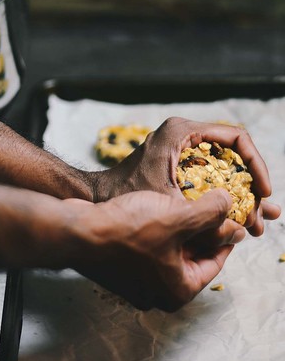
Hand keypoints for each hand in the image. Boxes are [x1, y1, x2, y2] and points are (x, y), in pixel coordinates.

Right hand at [70, 186, 241, 311]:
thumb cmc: (125, 230)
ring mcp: (136, 281)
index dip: (226, 233)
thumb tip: (229, 205)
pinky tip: (154, 206)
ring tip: (182, 200)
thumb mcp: (177, 217)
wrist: (76, 230)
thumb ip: (210, 213)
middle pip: (192, 256)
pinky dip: (157, 229)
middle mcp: (157, 292)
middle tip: (207, 203)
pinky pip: (149, 248)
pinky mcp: (120, 266)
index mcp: (177, 290)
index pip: (215, 261)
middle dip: (200, 228)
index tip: (230, 214)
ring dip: (178, 226)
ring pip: (169, 250)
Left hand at [92, 117, 280, 236]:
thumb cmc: (125, 196)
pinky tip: (237, 221)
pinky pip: (211, 177)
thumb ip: (205, 215)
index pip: (236, 138)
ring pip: (224, 168)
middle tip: (265, 213)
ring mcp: (181, 149)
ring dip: (241, 195)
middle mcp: (184, 135)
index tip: (264, 191)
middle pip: (234, 155)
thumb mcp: (170, 206)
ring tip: (257, 224)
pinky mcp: (178, 164)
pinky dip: (224, 198)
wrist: (96, 199)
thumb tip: (240, 228)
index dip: (256, 164)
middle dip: (252, 186)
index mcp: (182, 132)